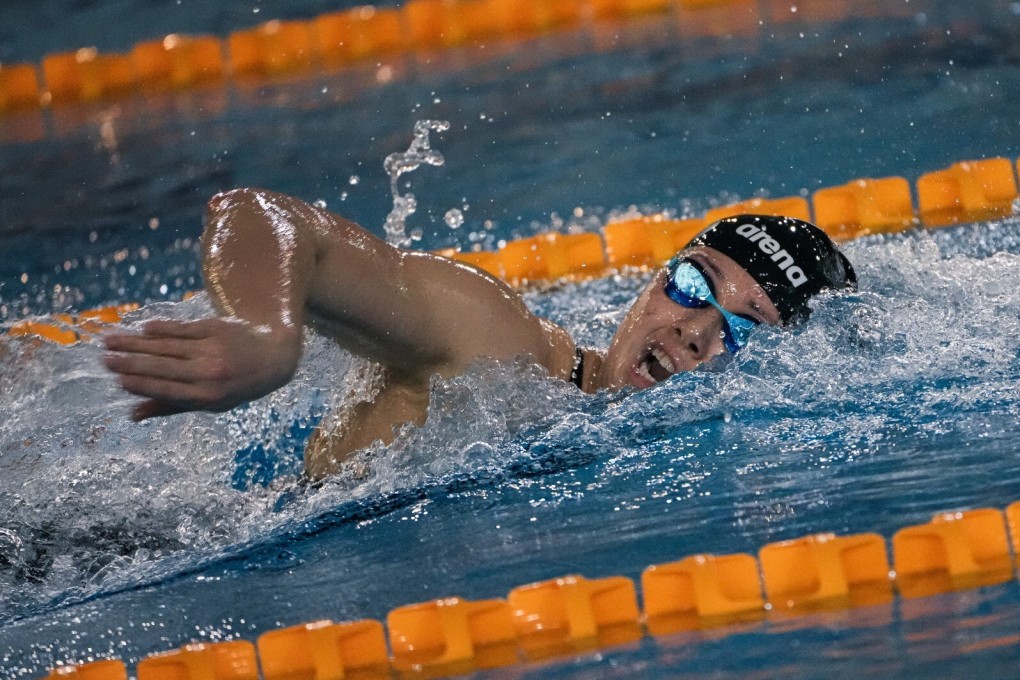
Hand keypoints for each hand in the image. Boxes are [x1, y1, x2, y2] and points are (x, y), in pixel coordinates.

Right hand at [103, 317, 300, 420]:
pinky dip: (161, 329)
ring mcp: (212, 349)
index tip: (117, 379)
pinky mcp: (215, 329)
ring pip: (166, 345)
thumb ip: (171, 406)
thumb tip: (132, 415)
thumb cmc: (234, 385)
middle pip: (162, 366)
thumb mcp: (209, 403)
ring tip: (111, 340)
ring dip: (136, 342)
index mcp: (206, 396)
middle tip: (104, 358)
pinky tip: (142, 328)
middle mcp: (209, 373)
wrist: (272, 359)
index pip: (166, 390)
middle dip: (130, 362)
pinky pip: (181, 328)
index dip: (140, 384)